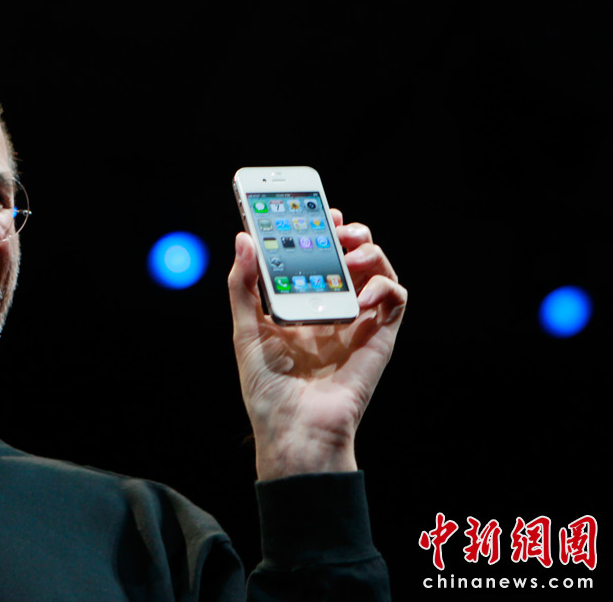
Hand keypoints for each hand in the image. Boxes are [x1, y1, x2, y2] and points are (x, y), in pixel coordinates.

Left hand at [228, 209, 406, 479]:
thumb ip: (243, 284)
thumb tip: (243, 239)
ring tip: (349, 252)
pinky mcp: (380, 337)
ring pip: (378, 269)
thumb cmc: (267, 387)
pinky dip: (385, 285)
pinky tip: (363, 293)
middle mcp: (333, 308)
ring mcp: (359, 321)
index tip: (315, 209)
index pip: (317, 256)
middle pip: (351, 256)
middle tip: (336, 225)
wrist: (294, 429)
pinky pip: (395, 299)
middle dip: (349, 231)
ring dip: (369, 251)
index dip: (321, 230)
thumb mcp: (245, 329)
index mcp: (303, 304)